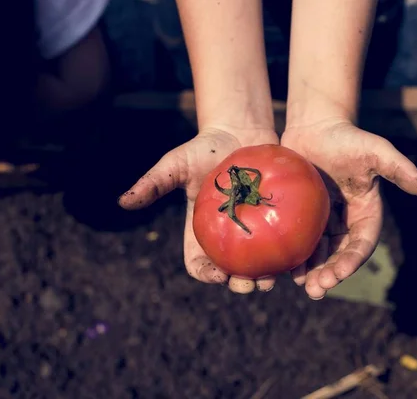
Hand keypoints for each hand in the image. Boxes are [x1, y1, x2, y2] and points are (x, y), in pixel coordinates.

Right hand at [118, 127, 278, 293]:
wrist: (239, 132)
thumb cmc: (204, 149)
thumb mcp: (176, 164)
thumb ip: (154, 183)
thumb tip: (122, 202)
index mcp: (203, 232)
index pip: (200, 263)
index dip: (205, 274)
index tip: (215, 274)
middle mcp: (228, 237)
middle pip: (232, 272)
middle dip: (240, 284)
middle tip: (248, 284)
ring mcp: (254, 230)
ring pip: (260, 264)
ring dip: (265, 277)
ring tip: (271, 278)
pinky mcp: (277, 220)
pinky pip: (283, 242)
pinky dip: (287, 256)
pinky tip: (294, 260)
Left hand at [281, 119, 416, 299]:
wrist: (315, 127)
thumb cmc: (347, 137)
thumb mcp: (375, 151)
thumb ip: (399, 169)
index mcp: (366, 212)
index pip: (362, 242)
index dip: (351, 260)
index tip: (338, 274)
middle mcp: (347, 220)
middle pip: (341, 254)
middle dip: (331, 273)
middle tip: (317, 289)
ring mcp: (325, 220)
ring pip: (321, 253)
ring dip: (315, 271)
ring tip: (305, 286)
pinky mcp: (305, 216)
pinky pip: (302, 241)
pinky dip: (298, 257)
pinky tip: (289, 270)